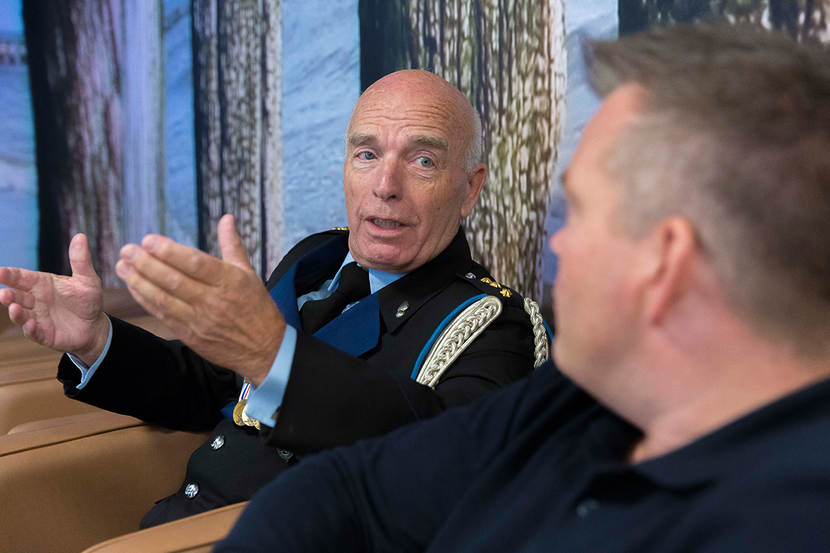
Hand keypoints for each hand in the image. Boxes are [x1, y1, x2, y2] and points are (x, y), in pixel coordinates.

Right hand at [0, 234, 108, 363]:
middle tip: (3, 294)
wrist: (95, 325)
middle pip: (16, 296)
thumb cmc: (88, 299)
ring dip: (15, 312)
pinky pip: (33, 332)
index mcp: (40, 283)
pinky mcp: (43, 334)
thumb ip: (80, 260)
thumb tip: (81, 236)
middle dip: (7, 295)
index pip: (20, 277)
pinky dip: (30, 329)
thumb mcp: (87, 279)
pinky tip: (30, 325)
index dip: (8, 275)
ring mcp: (37, 317)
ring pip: (20, 314)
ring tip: (14, 308)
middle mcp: (34, 300)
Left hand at [115, 214, 284, 384]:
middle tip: (127, 249)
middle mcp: (214, 300)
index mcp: (229, 281)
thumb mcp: (249, 274)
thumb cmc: (257, 307)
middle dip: (146, 263)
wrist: (265, 350)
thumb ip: (232, 245)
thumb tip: (226, 218)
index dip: (169, 251)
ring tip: (122, 265)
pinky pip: (163, 315)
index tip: (148, 240)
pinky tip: (133, 286)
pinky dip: (146, 300)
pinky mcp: (191, 336)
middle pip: (174, 280)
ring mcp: (200, 320)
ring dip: (139, 281)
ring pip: (164, 299)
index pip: (194, 263)